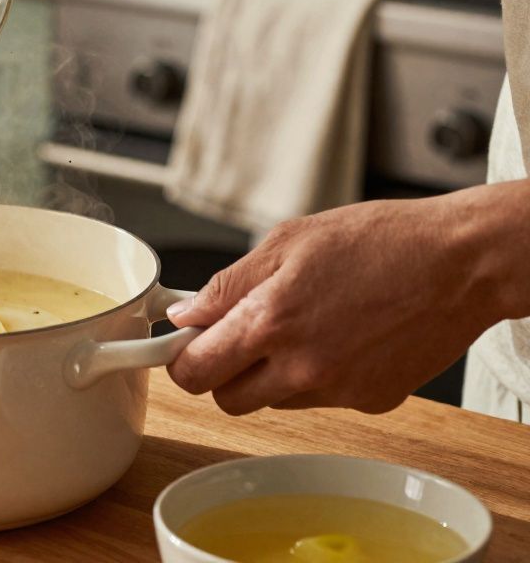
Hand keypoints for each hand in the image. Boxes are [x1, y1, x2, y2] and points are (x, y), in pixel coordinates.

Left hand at [166, 183, 528, 415]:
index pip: (194, 372)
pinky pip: (319, 401)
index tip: (184, 345)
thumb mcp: (288, 241)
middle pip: (226, 399)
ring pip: (273, 401)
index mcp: (271, 321)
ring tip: (302, 326)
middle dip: (222, 371)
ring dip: (270, 375)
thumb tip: (185, 313)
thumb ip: (228, 285)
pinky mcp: (370, 402)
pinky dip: (317, 377)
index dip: (181, 359)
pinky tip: (340, 338)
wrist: (462, 263)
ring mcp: (338, 391)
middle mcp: (301, 367)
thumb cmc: (381, 241)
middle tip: (238, 336)